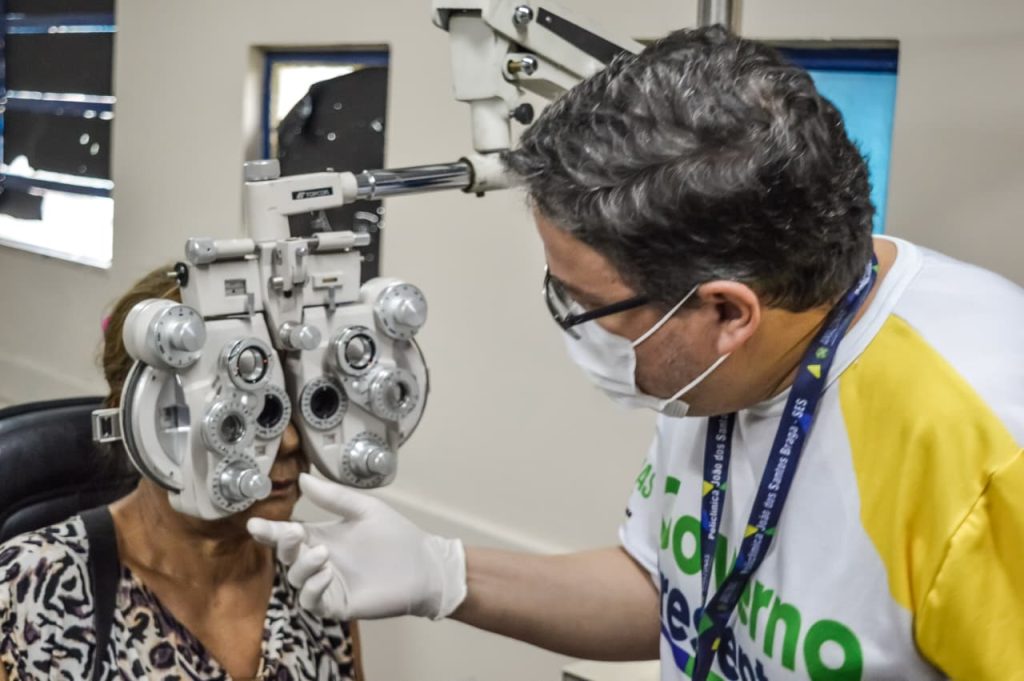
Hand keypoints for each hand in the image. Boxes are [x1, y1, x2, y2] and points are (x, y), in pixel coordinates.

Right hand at [247, 473, 466, 620]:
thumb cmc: (396, 535)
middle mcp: (320, 561)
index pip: (288, 535)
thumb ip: (334, 497)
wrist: (424, 564)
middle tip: (293, 532)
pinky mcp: (339, 604)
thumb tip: (302, 478)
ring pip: (297, 581)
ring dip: (302, 567)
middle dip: (283, 546)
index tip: (254, 524)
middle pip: (287, 557)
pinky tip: (326, 573)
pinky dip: (313, 589)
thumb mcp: (364, 509)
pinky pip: (313, 602)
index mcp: (322, 537)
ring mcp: (328, 585)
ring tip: (322, 553)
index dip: (270, 531)